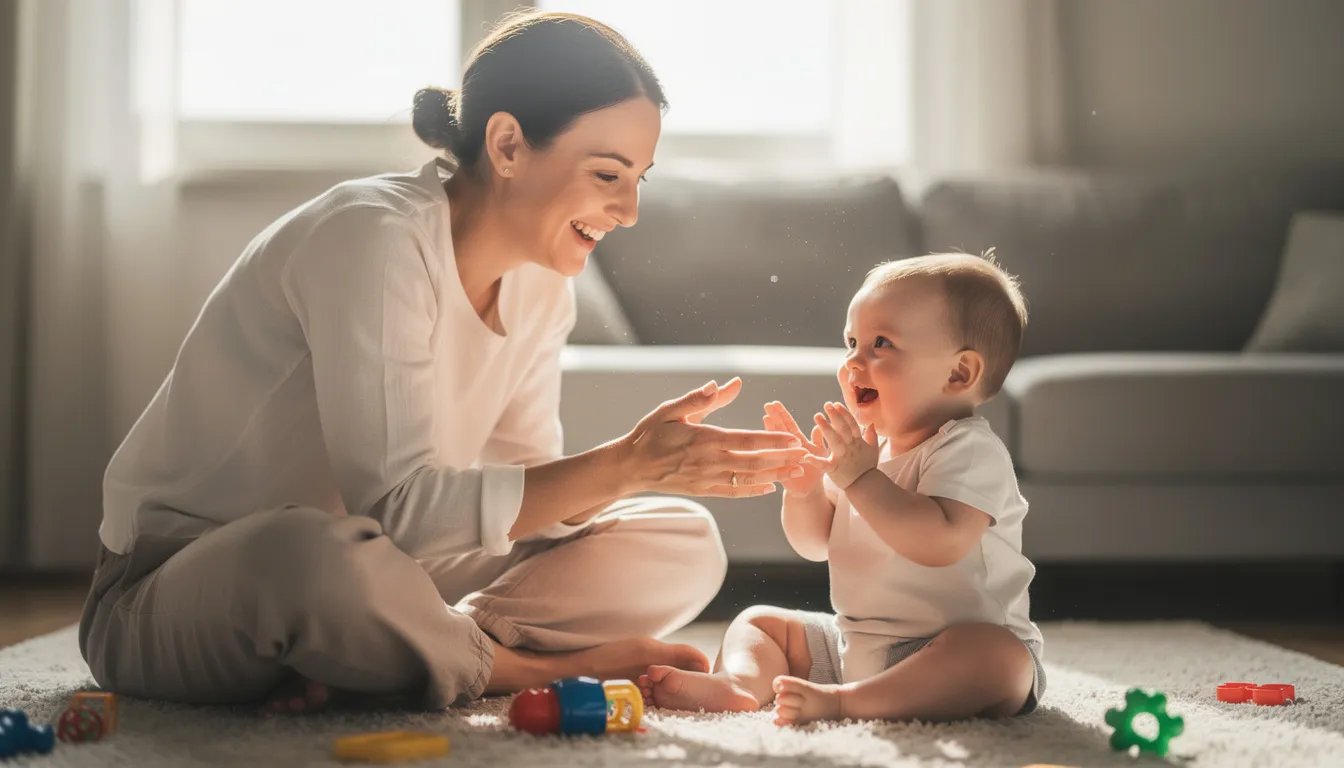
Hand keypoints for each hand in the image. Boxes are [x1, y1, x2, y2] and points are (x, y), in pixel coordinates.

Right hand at [620, 380, 807, 497]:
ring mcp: (706, 479)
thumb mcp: (671, 409)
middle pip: (753, 462)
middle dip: (782, 459)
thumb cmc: (650, 434)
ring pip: (747, 479)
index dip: (771, 441)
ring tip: (797, 472)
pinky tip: (769, 488)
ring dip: (774, 476)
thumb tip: (728, 383)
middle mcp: (708, 461)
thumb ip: (702, 398)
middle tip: (806, 455)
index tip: (792, 438)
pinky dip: (753, 491)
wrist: (630, 466)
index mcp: (703, 438)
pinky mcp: (702, 490)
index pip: (745, 440)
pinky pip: (733, 492)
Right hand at [762, 401, 826, 496]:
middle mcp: (787, 449)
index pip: (788, 425)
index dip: (782, 414)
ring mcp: (782, 459)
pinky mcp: (781, 472)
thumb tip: (819, 426)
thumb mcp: (819, 452)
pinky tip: (767, 446)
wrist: (810, 490)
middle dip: (774, 417)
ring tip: (766, 418)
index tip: (774, 403)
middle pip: (780, 431)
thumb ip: (818, 440)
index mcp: (796, 442)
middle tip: (768, 405)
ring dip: (772, 431)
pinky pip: (776, 463)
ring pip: (776, 444)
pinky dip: (773, 455)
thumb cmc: (814, 470)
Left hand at [806, 402, 879, 488]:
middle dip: (835, 416)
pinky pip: (824, 465)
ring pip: (835, 441)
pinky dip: (815, 461)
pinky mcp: (834, 469)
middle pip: (843, 429)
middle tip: (826, 404)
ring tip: (817, 416)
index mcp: (858, 442)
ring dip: (826, 428)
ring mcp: (842, 458)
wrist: (865, 486)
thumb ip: (871, 435)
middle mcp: (850, 448)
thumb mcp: (872, 449)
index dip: (844, 414)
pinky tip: (806, 455)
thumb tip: (870, 422)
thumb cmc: (867, 467)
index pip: (852, 425)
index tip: (836, 404)